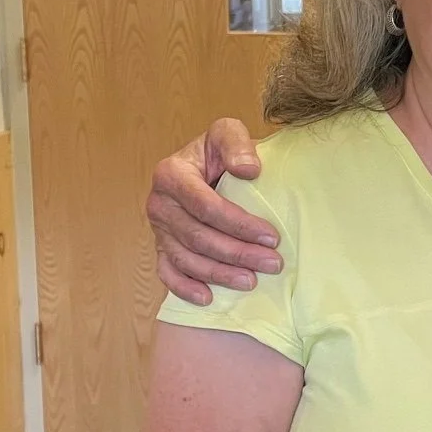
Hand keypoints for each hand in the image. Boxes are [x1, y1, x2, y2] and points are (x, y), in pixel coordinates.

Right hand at [146, 118, 279, 304]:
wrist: (206, 166)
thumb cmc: (220, 152)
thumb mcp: (228, 133)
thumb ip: (237, 144)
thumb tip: (249, 171)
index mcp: (171, 174)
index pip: (206, 206)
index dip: (239, 224)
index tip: (272, 237)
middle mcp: (159, 203)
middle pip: (198, 236)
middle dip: (237, 253)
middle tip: (273, 263)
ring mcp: (158, 228)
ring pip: (186, 259)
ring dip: (219, 274)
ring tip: (251, 281)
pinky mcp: (161, 247)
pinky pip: (168, 273)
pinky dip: (185, 288)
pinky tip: (209, 298)